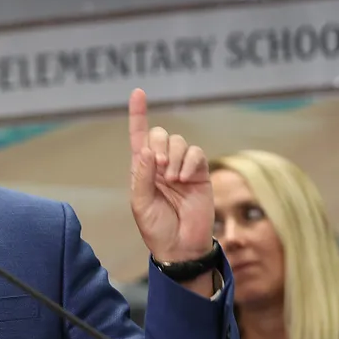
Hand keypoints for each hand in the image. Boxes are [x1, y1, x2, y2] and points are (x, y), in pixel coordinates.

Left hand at [127, 88, 213, 263]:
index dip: (138, 114)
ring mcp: (181, 167)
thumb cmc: (156, 228)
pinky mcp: (200, 173)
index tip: (138, 92)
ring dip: (174, 157)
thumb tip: (146, 149)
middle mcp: (161, 164)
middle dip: (159, 145)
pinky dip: (189, 162)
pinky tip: (186, 179)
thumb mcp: (141, 203)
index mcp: (142, 170)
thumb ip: (142, 176)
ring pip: (179, 142)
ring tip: (174, 180)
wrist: (180, 246)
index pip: (139, 136)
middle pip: (160, 134)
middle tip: (160, 168)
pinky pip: (196, 153)